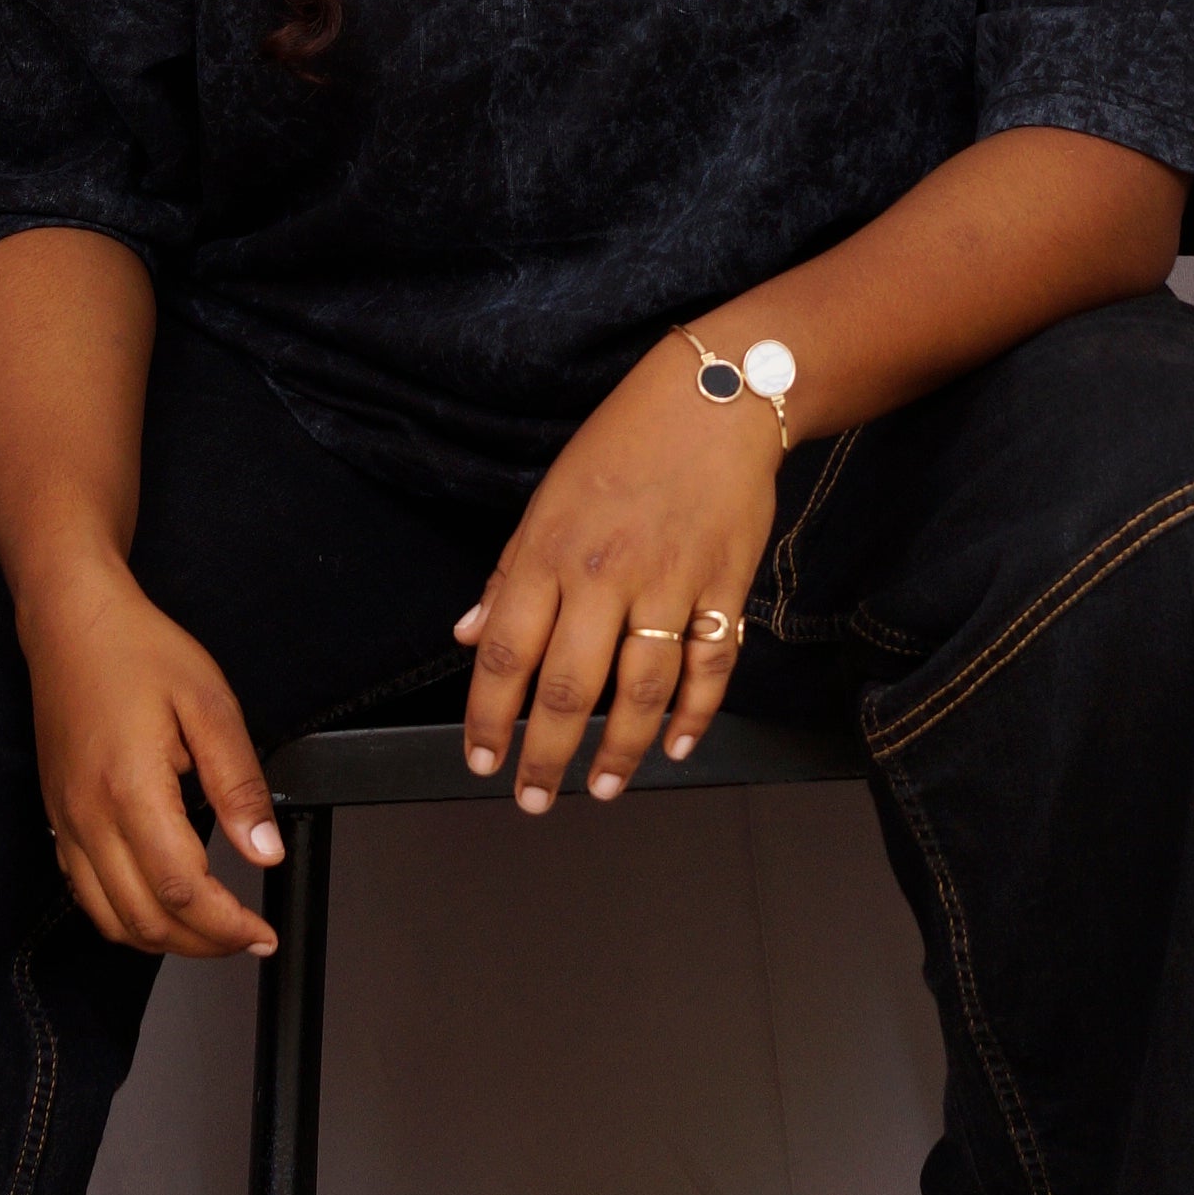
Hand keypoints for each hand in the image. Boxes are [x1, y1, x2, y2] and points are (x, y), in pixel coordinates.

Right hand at [22, 561, 282, 955]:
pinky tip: (162, 904)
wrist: (71, 623)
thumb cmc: (139, 652)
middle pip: (145, 920)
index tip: (263, 932)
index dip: (228, 926)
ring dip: (164, 940)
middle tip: (247, 938)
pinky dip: (126, 916)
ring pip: (110, 919)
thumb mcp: (210, 705)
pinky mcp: (58, 818)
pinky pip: (85, 893)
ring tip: (211, 932)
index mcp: (132, 791)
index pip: (183, 891)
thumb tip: (264, 852)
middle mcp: (90, 818)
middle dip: (203, 944)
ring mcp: (67, 822)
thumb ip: (238, 785)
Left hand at [454, 338, 779, 810]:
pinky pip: (710, 665)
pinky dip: (696, 713)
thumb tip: (468, 636)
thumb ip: (508, 573)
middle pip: (569, 687)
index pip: (505, 653)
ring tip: (604, 786)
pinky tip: (678, 745)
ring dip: (621, 750)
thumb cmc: (623, 443)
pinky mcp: (725, 585)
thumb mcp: (548, 498)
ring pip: (642, 690)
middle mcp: (604, 574)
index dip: (487, 718)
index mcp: (549, 552)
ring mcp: (669, 582)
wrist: (716, 397)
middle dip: (546, 755)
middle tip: (534, 798)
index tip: (480, 761)